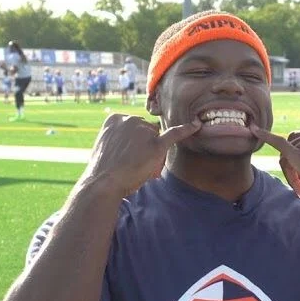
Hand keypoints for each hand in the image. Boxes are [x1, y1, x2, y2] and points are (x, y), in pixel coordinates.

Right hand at [82, 113, 199, 195]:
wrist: (102, 183)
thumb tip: (136, 141)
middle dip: (145, 145)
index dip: (134, 141)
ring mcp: (144, 131)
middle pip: (149, 130)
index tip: (125, 153)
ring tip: (136, 165)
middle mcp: (131, 120)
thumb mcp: (106, 144)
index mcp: (115, 117)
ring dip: (152, 151)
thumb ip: (121, 137)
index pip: (135, 126)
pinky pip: (175, 134)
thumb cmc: (104, 169)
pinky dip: (187, 129)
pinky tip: (197, 125)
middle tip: (130, 162)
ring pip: (158, 138)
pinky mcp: (156, 145)